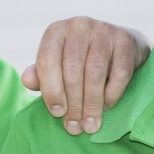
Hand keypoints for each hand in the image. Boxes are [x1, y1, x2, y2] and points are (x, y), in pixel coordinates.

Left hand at [23, 18, 147, 135]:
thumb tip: (27, 80)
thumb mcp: (58, 66)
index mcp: (56, 31)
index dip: (51, 90)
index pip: (48, 61)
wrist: (122, 47)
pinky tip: (107, 106)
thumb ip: (41, 75)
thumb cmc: (82, 61)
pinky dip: (112, 93)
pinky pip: (119, 72)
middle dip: (73, 103)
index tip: (57, 114)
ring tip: (90, 125)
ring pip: (95, 72)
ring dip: (92, 103)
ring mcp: (104, 30)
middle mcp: (79, 25)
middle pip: (72, 69)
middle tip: (75, 128)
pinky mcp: (126, 40)